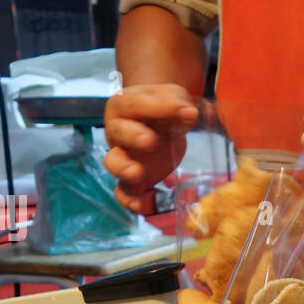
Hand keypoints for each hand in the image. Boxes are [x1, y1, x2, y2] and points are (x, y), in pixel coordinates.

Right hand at [103, 84, 199, 213]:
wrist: (162, 125)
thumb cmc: (164, 109)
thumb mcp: (174, 98)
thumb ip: (179, 103)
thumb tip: (190, 113)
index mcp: (124, 105)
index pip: (135, 104)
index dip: (158, 108)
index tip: (186, 112)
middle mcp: (117, 131)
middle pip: (117, 132)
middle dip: (132, 137)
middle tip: (151, 141)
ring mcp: (122, 156)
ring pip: (113, 162)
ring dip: (123, 168)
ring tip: (137, 173)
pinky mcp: (131, 179)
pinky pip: (122, 191)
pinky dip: (129, 200)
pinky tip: (142, 206)